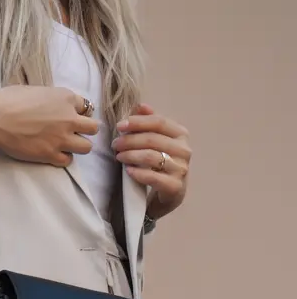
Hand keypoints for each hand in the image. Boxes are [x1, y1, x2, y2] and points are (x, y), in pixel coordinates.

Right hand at [0, 85, 98, 167]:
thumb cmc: (11, 100)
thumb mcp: (38, 90)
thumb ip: (53, 100)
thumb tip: (52, 106)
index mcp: (66, 98)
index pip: (87, 107)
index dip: (79, 113)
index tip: (71, 117)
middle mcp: (69, 118)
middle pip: (94, 128)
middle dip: (85, 130)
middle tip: (73, 132)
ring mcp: (61, 138)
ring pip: (86, 147)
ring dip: (78, 146)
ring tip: (65, 145)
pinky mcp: (51, 154)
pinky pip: (68, 161)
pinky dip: (63, 158)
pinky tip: (53, 154)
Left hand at [112, 104, 191, 218]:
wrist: (172, 193)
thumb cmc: (162, 163)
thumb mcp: (158, 141)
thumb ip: (150, 123)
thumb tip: (140, 106)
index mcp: (181, 134)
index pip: (159, 122)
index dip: (138, 122)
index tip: (120, 126)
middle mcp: (184, 150)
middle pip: (153, 139)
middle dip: (130, 140)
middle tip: (115, 144)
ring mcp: (181, 169)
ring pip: (151, 157)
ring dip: (131, 155)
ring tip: (118, 156)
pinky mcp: (175, 187)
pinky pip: (153, 177)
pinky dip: (137, 173)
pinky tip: (127, 171)